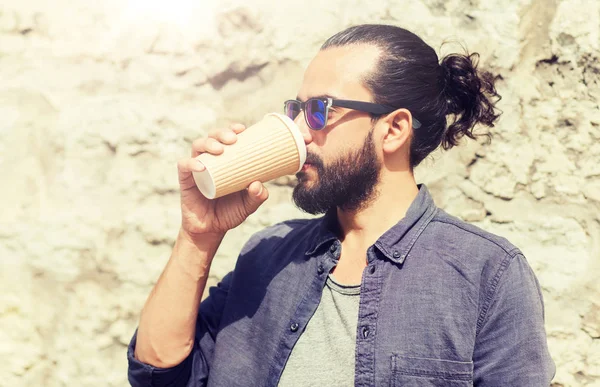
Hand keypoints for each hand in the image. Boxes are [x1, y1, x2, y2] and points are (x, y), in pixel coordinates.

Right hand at [177, 124, 268, 242]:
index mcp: (226, 161)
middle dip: (221, 133)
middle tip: (233, 139)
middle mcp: (210, 161)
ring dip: (208, 143)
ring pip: (198, 146)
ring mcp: (196, 169)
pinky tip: (200, 166)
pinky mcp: (185, 180)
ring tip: (219, 149)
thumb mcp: (248, 205)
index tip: (242, 129)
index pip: (227, 139)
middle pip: (212, 137)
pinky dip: (191, 163)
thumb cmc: (230, 213)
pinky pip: (184, 166)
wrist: (211, 230)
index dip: (232, 129)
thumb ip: (257, 196)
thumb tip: (258, 184)